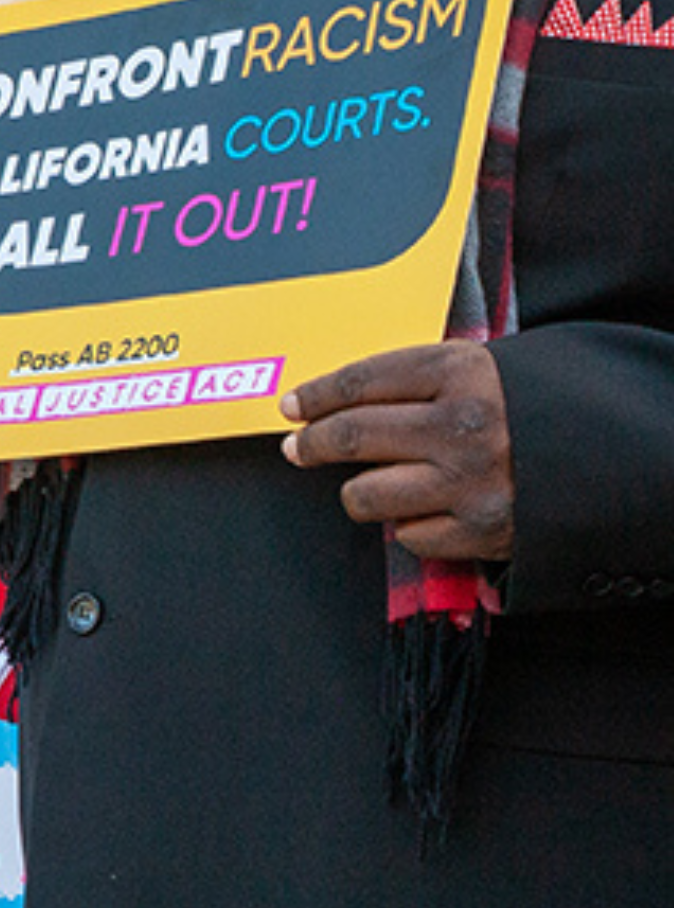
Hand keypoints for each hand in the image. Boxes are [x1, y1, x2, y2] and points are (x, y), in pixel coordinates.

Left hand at [281, 340, 513, 561]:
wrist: (615, 455)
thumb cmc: (533, 408)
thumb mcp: (480, 370)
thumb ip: (417, 379)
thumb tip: (336, 399)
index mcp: (460, 371)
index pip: (360, 381)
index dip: (316, 395)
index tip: (292, 406)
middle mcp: (462, 425)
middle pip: (352, 435)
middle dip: (311, 444)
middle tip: (297, 447)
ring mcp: (471, 481)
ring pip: (366, 494)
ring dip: (358, 492)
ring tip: (370, 484)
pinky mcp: (482, 531)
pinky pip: (409, 536)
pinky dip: (409, 526)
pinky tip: (429, 509)